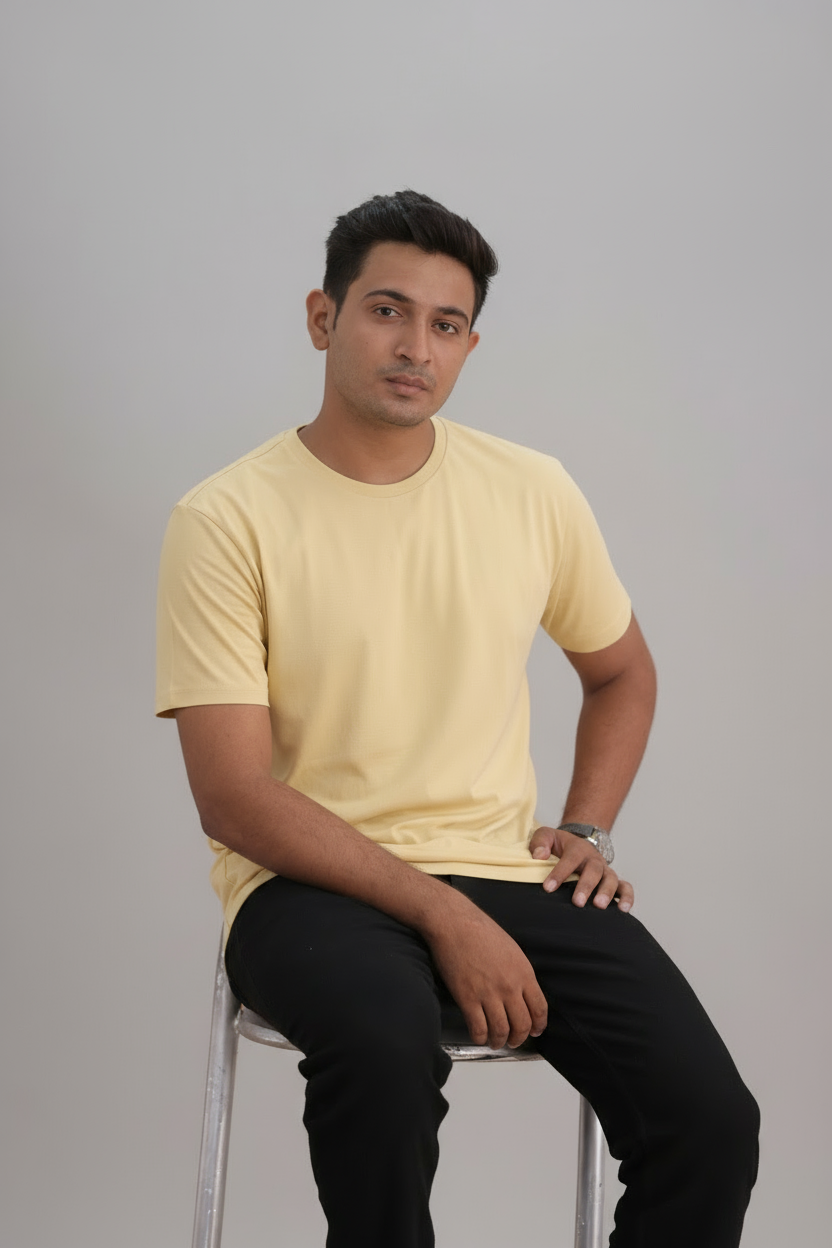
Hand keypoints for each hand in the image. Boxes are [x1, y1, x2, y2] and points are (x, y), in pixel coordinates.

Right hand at [426, 907, 548, 1050]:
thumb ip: (519, 972)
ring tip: (496, 1042)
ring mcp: (488, 994)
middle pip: (522, 1025)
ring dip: (500, 1041)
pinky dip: (480, 1038)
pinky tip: (479, 1036)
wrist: (454, 923)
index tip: (535, 1030)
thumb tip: (520, 991)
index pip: (539, 1008)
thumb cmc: (480, 930)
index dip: (538, 1025)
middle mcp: (510, 987)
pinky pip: (478, 1028)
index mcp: (524, 973)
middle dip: (519, 1038)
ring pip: (501, 1031)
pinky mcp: (467, 999)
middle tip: (514, 1040)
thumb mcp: (512, 949)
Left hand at [529, 825, 633, 912]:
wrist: (576, 844)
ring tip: (599, 906)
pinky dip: (627, 897)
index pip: (570, 859)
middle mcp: (594, 859)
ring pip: (611, 879)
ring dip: (606, 892)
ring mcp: (605, 870)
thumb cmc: (558, 844)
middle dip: (586, 886)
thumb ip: (539, 842)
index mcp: (577, 848)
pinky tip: (623, 909)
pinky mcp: (613, 881)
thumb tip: (539, 856)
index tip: (548, 888)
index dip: (560, 873)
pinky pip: (625, 887)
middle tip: (577, 902)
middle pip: (593, 870)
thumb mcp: (546, 836)